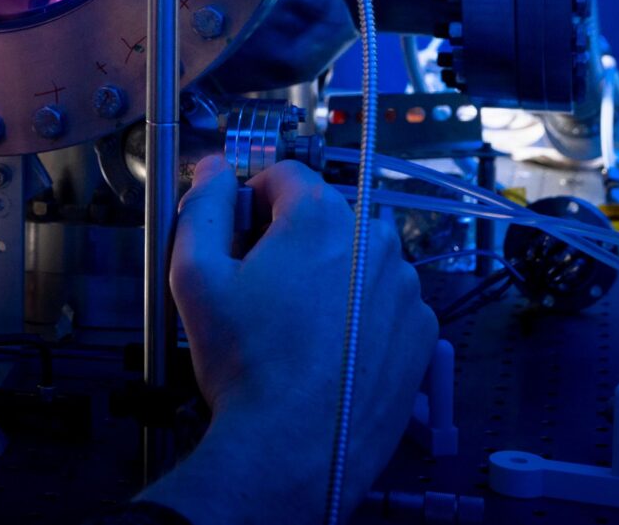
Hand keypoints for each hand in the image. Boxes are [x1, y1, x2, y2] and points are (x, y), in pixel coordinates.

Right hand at [141, 157, 436, 524]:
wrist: (293, 449)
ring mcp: (405, 287)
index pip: (285, 175)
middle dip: (291, 241)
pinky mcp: (422, 330)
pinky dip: (360, 314)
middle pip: (324, 217)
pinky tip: (330, 349)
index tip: (239, 239)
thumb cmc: (244, 363)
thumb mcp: (195, 274)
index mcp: (322, 216)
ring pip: (357, 259)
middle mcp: (374, 240)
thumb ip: (205, 207)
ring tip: (296, 328)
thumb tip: (216, 169)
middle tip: (262, 293)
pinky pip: (385, 301)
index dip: (252, 202)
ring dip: (329, 277)